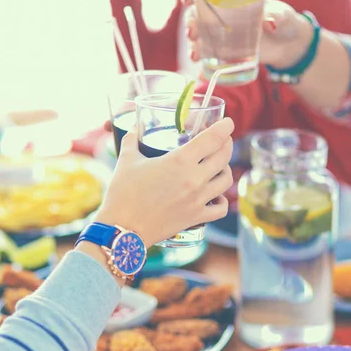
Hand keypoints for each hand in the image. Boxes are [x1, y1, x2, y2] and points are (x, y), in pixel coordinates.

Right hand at [95, 120, 233, 246]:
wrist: (122, 229)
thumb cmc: (123, 193)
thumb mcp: (126, 160)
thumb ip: (131, 140)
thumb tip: (135, 128)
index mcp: (180, 161)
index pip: (213, 138)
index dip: (225, 127)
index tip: (228, 122)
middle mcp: (194, 179)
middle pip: (224, 157)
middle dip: (227, 144)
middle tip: (223, 140)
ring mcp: (198, 200)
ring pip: (226, 180)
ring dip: (226, 169)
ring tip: (219, 165)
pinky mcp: (196, 217)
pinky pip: (221, 208)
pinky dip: (222, 200)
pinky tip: (216, 194)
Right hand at [184, 0, 313, 68]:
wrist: (288, 44)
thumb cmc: (284, 21)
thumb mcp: (283, 15)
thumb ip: (277, 16)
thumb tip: (269, 22)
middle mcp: (222, 15)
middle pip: (198, 15)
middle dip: (190, 24)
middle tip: (192, 34)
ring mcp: (222, 35)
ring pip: (200, 37)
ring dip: (193, 46)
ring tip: (195, 56)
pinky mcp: (226, 53)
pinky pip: (209, 58)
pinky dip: (203, 67)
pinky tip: (201, 74)